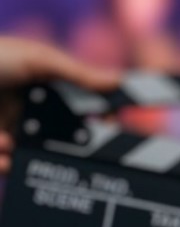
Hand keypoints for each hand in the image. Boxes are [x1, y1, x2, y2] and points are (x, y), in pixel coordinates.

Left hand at [0, 37, 119, 172]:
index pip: (83, 109)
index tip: (109, 126)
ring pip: (35, 157)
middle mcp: (29, 112)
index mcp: (45, 89)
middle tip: (72, 150)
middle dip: (67, 147)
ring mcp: (9, 132)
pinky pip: (9, 167)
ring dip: (27, 155)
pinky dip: (6, 165)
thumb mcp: (38, 59)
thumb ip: (79, 74)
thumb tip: (119, 82)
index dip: (99, 119)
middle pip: (63, 139)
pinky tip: (1, 151)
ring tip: (9, 145)